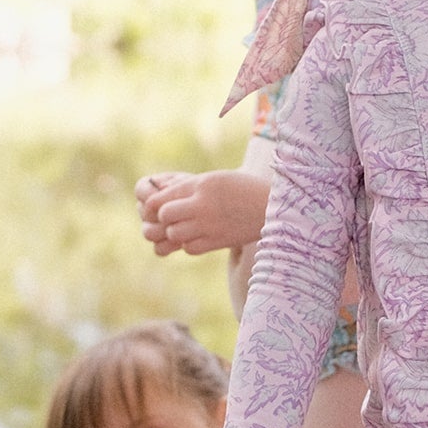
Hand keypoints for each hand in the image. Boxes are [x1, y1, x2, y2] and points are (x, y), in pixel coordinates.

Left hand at [136, 169, 271, 254]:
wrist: (273, 207)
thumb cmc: (243, 189)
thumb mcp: (215, 180)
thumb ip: (189, 188)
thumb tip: (159, 201)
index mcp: (201, 185)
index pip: (161, 198)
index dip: (154, 206)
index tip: (158, 208)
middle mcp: (203, 205)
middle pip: (165, 217)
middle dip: (165, 219)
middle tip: (175, 218)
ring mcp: (210, 225)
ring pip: (175, 234)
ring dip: (177, 233)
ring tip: (188, 227)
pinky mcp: (218, 241)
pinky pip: (190, 248)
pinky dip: (190, 244)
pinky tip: (200, 237)